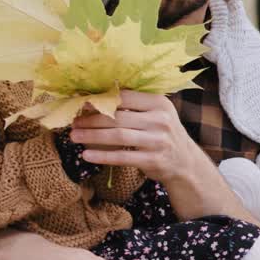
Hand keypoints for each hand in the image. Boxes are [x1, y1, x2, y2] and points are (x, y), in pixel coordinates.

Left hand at [70, 90, 204, 186]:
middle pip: (118, 117)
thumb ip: (135, 105)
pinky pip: (122, 157)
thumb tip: (97, 97)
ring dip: (92, 136)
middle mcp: (160, 119)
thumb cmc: (163, 134)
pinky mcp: (153, 160)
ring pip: (118, 136)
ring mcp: (158, 141)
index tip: (82, 104)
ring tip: (74, 136)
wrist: (185, 162)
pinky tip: (87, 155)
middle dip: (92, 120)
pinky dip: (102, 156)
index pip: (125, 97)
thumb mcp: (157, 114)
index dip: (101, 100)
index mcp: (159, 103)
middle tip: (73, 122)